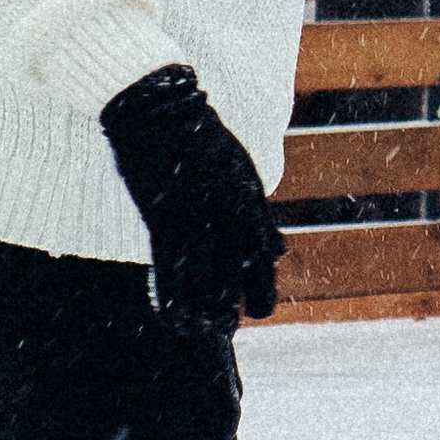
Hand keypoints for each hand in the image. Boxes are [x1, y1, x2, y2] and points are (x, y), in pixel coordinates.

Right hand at [100, 64, 285, 324]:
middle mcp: (227, 213)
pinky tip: (173, 319)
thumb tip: (281, 253)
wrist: (158, 109)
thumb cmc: (201, 139)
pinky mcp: (161, 219)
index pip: (263, 257)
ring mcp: (194, 217)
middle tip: (233, 325)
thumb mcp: (243, 173)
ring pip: (206, 281)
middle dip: (241, 304)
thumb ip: (262, 217)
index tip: (258, 309)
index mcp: (249, 201)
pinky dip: (172, 299)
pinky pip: (167, 271)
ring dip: (208, 311)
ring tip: (208, 330)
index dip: (262, 288)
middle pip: (241, 274)